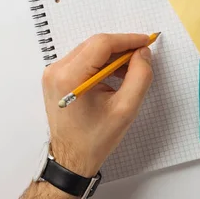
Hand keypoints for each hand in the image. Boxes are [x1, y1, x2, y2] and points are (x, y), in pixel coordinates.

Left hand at [42, 33, 153, 176]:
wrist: (71, 159)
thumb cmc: (95, 139)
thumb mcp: (125, 109)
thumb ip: (139, 76)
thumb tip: (143, 53)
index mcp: (70, 77)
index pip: (102, 44)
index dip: (127, 40)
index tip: (146, 42)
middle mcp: (56, 70)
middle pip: (95, 45)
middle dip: (121, 48)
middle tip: (141, 57)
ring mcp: (53, 73)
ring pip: (89, 51)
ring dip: (111, 56)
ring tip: (130, 71)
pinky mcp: (55, 78)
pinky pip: (82, 60)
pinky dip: (100, 63)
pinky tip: (114, 76)